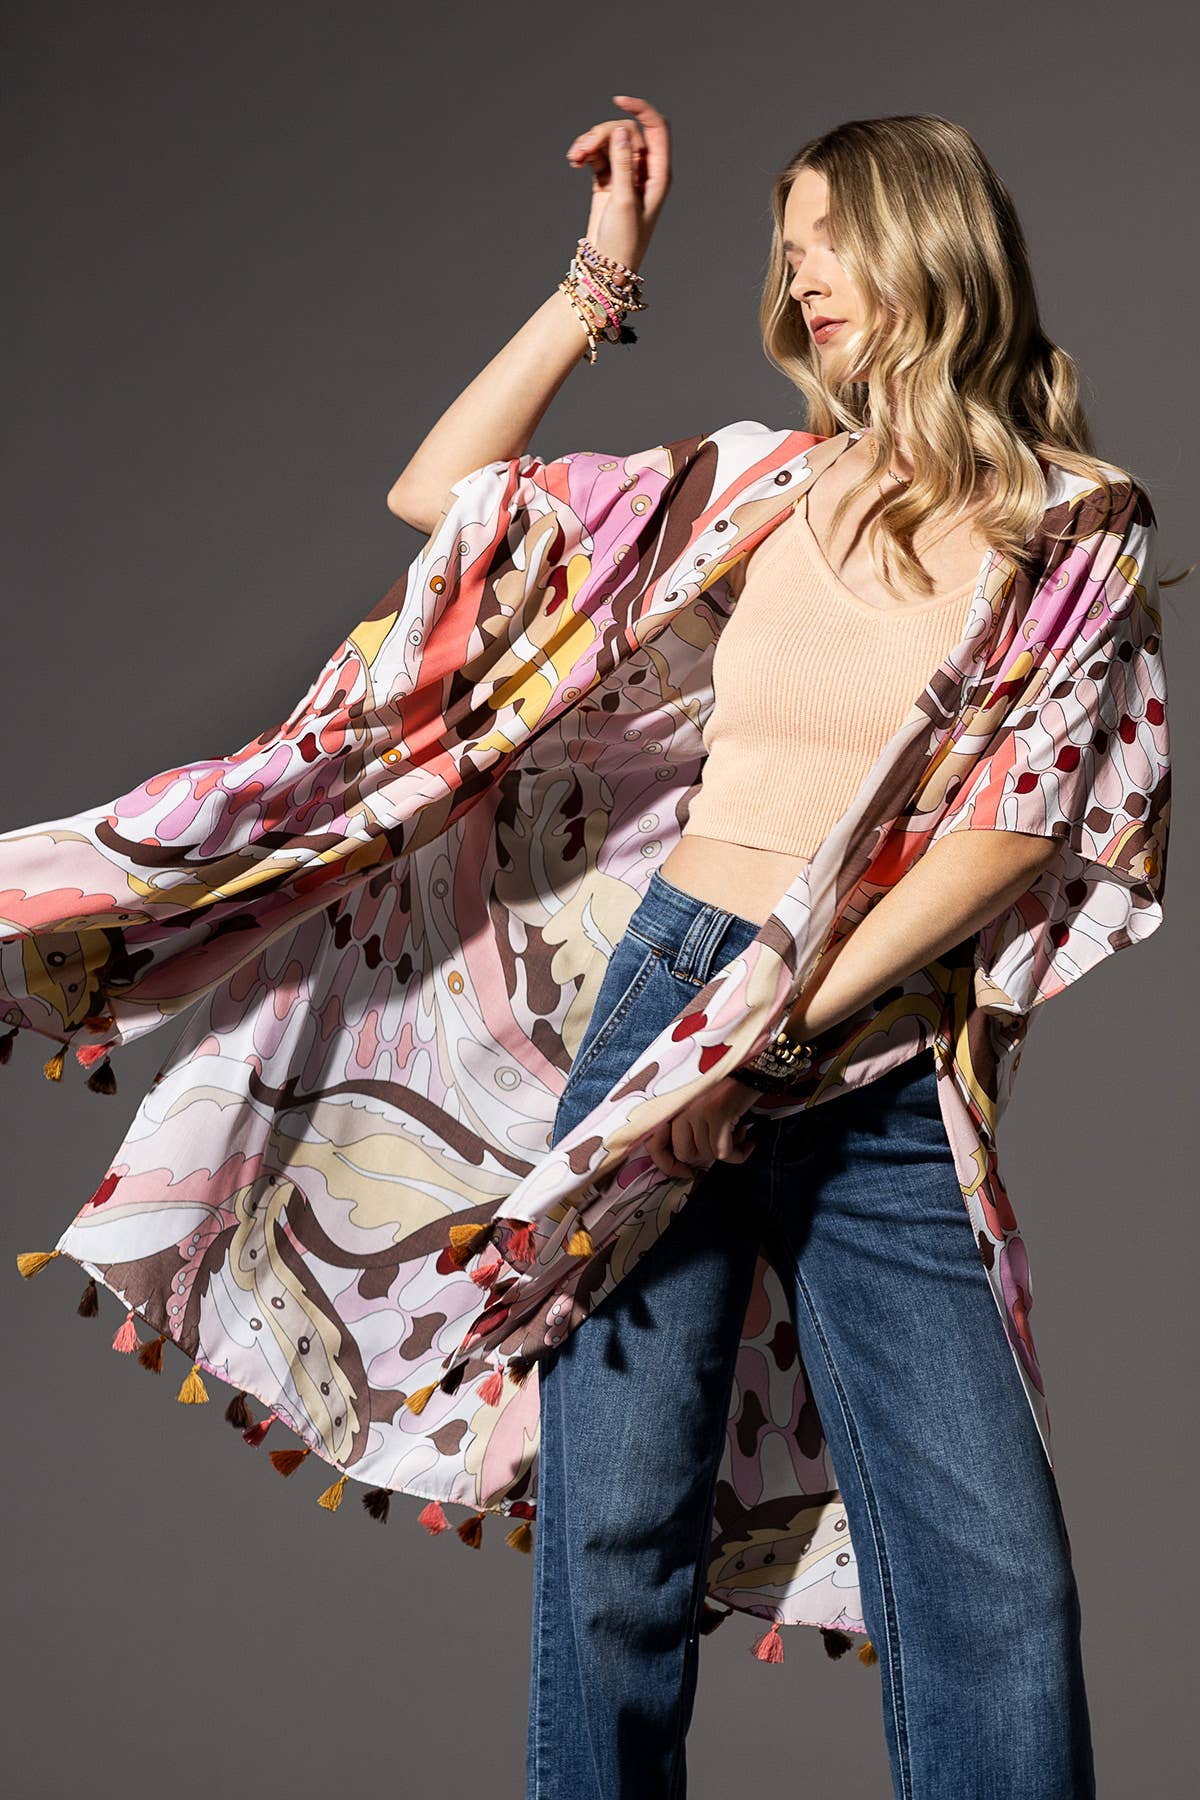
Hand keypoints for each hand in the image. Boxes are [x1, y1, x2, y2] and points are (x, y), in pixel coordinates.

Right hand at [565, 93, 671, 273]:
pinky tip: (574, 161)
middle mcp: (645, 171)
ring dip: (590, 143)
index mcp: (659, 174)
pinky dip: (586, 154)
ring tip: (574, 157)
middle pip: (626, 132)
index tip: (617, 101)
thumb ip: (624, 164)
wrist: (607, 268)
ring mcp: (626, 174)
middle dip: (603, 134)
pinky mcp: (608, 181)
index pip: (656, 128)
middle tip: (582, 149)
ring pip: (610, 142)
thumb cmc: (623, 241)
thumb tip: (622, 131)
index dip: (640, 109)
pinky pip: (598, 155)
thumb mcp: (624, 202)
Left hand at [644, 1075, 758, 1176]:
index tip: (687, 1174)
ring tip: (737, 1130)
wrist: (753, 1071)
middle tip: (723, 1141)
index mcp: (672, 1108)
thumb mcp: (699, 1110)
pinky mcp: (717, 1114)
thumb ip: (687, 1131)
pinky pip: (724, 1153)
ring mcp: (698, 1111)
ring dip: (728, 1150)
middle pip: (686, 1154)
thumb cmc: (728, 1094)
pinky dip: (739, 1152)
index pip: (654, 1146)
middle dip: (707, 1155)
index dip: (669, 1165)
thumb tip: (686, 1164)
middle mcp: (681, 1109)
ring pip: (708, 1154)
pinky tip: (748, 1138)